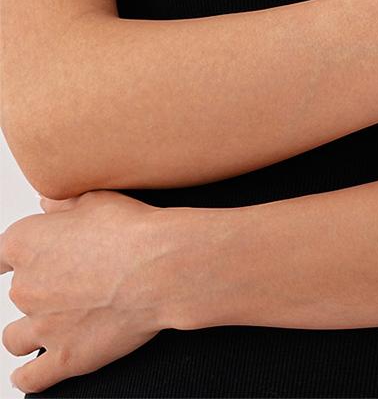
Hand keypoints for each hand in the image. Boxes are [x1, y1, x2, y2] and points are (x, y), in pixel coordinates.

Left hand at [1, 190, 166, 393]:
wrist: (162, 268)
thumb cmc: (134, 231)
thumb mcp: (97, 198)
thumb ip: (65, 204)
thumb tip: (49, 206)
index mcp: (26, 243)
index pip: (0, 255)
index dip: (16, 257)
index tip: (31, 257)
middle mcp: (25, 287)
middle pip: (18, 293)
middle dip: (42, 288)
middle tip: (77, 280)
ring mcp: (42, 326)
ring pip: (16, 338)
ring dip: (32, 331)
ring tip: (59, 322)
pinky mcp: (65, 357)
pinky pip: (30, 378)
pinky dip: (31, 375)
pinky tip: (37, 369)